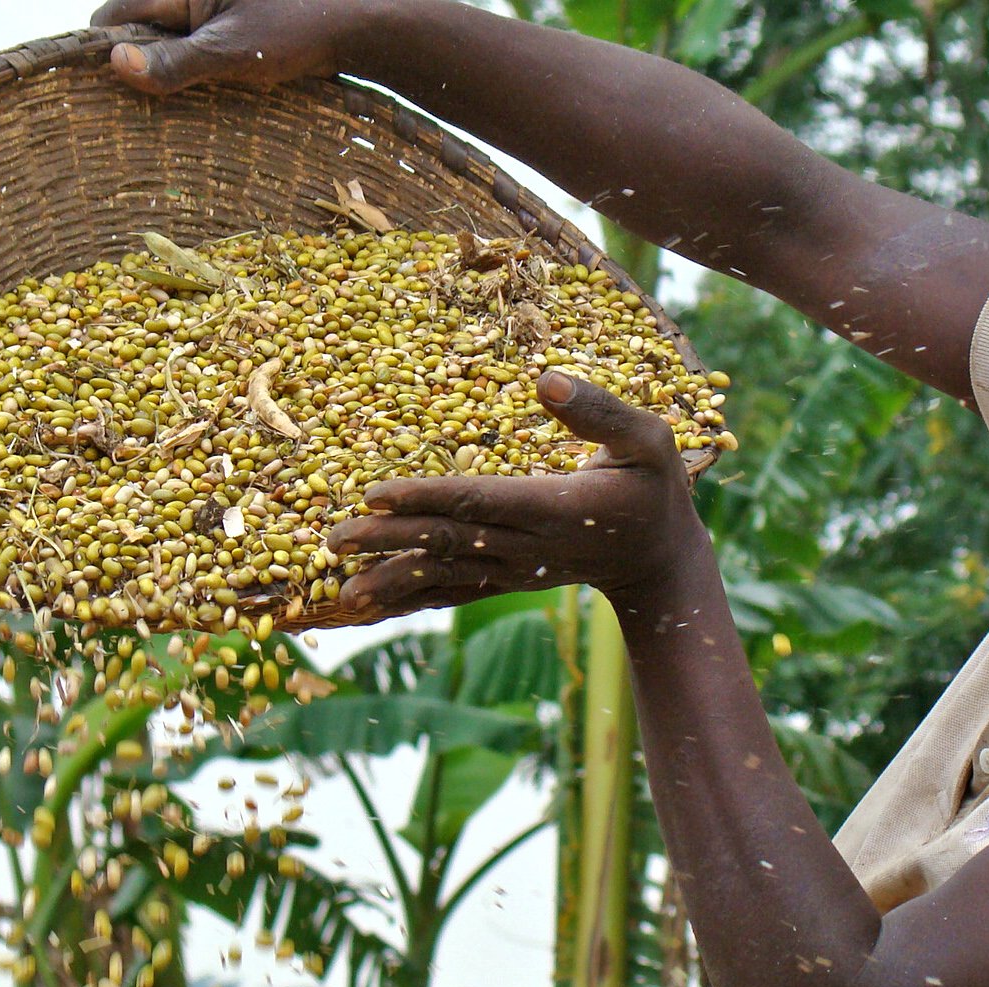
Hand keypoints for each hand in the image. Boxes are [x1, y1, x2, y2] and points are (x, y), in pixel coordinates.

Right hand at [90, 0, 372, 92]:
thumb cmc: (298, 30)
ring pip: (169, 42)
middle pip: (142, 26)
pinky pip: (197, 52)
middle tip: (122, 108)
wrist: (357, 26)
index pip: (121, 10)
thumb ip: (176, 61)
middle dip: (135, 60)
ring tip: (155, 110)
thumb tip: (117, 64)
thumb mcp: (233, 51)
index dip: (105, 45)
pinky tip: (192, 102)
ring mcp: (215, 12)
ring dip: (164, 71)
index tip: (96, 87)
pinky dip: (191, 74)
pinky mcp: (234, 30)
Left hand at [324, 371, 708, 616]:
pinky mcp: (503, 581)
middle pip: (448, 541)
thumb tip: (545, 378)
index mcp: (556, 508)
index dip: (426, 497)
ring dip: (388, 580)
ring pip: (442, 575)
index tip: (375, 493)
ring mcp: (513, 570)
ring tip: (336, 589)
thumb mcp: (649, 441)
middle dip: (388, 540)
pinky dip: (405, 599)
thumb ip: (600, 412)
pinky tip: (363, 606)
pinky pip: (449, 593)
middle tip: (332, 538)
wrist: (657, 560)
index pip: (480, 501)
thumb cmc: (654, 489)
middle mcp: (528, 546)